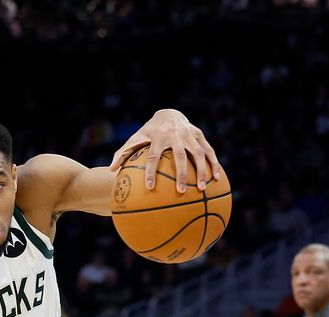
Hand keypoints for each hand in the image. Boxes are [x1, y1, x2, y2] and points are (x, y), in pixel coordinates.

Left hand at [109, 109, 223, 192]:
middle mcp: (175, 136)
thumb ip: (123, 153)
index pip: (153, 156)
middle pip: (179, 156)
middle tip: (180, 191)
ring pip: (198, 154)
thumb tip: (111, 170)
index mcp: (157, 138)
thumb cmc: (148, 132)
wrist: (168, 113)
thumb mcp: (135, 139)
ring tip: (201, 189)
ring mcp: (189, 135)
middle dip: (180, 174)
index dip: (150, 172)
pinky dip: (214, 164)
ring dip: (201, 171)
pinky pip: (209, 151)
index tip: (149, 187)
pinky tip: (217, 179)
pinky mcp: (200, 135)